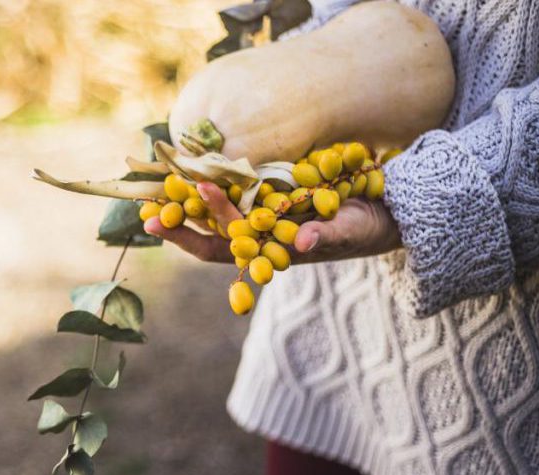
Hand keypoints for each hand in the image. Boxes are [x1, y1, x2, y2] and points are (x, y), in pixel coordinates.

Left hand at [143, 182, 402, 263]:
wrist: (392, 207)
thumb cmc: (373, 225)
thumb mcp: (356, 231)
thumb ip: (330, 236)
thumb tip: (304, 243)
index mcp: (272, 251)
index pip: (219, 249)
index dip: (187, 237)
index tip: (158, 224)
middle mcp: (261, 233)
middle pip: (208, 225)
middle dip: (177, 213)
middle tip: (146, 199)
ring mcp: (266, 211)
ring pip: (217, 204)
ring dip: (187, 193)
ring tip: (155, 175)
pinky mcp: (274, 188)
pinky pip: (236, 181)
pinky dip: (212, 172)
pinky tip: (190, 158)